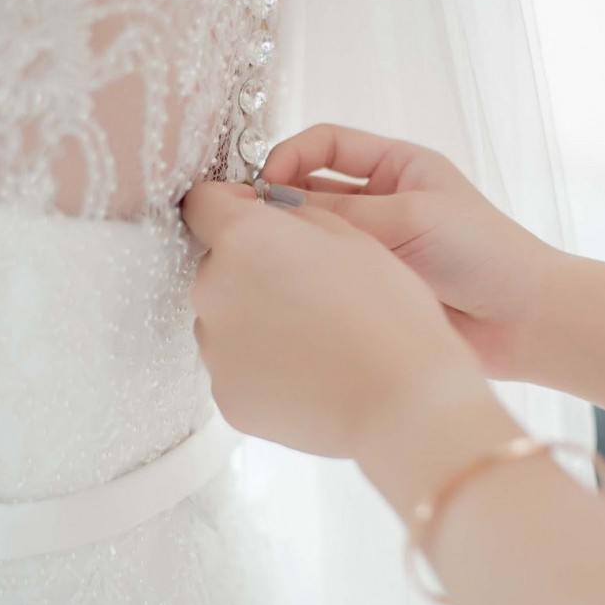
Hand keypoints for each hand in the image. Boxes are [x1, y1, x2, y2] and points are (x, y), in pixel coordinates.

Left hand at [181, 181, 490, 458]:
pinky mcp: (226, 395)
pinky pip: (236, 366)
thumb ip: (293, 215)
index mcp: (243, 240)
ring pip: (225, 318)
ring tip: (312, 337)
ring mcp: (215, 349)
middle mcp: (213, 290)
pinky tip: (307, 372)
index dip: (230, 205)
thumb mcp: (351, 235)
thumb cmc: (386, 313)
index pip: (203, 203)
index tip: (259, 218)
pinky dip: (262, 365)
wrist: (401, 401)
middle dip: (252, 269)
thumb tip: (266, 215)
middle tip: (306, 288)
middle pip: (217, 266)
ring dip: (255, 318)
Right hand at [262, 124, 560, 377]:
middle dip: (279, 201)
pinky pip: (326, 275)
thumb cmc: (483, 253)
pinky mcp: (370, 287)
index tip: (264, 182)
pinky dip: (303, 276)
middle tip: (250, 225)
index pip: (326, 144)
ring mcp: (374, 246)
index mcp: (397, 166)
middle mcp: (381, 202)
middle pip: (311, 188)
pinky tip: (286, 285)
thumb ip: (342, 213)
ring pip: (315, 235)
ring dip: (291, 241)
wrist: (524, 321)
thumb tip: (272, 206)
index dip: (290, 155)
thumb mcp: (411, 215)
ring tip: (265, 256)